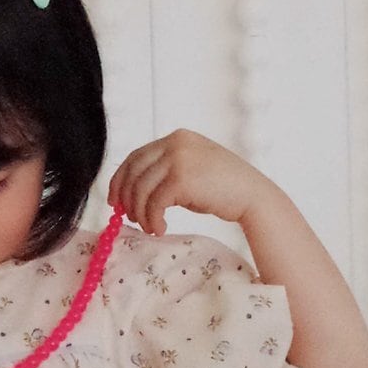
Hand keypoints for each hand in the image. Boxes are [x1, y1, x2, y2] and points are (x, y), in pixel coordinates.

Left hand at [107, 129, 272, 236]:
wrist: (252, 196)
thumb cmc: (223, 189)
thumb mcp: (191, 171)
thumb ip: (165, 172)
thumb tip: (131, 192)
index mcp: (177, 138)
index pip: (136, 157)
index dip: (120, 180)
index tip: (114, 201)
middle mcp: (175, 143)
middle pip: (133, 172)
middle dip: (126, 198)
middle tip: (131, 218)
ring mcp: (179, 158)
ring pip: (141, 189)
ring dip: (141, 213)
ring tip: (150, 227)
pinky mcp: (182, 178)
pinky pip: (154, 203)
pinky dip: (152, 220)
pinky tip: (160, 229)